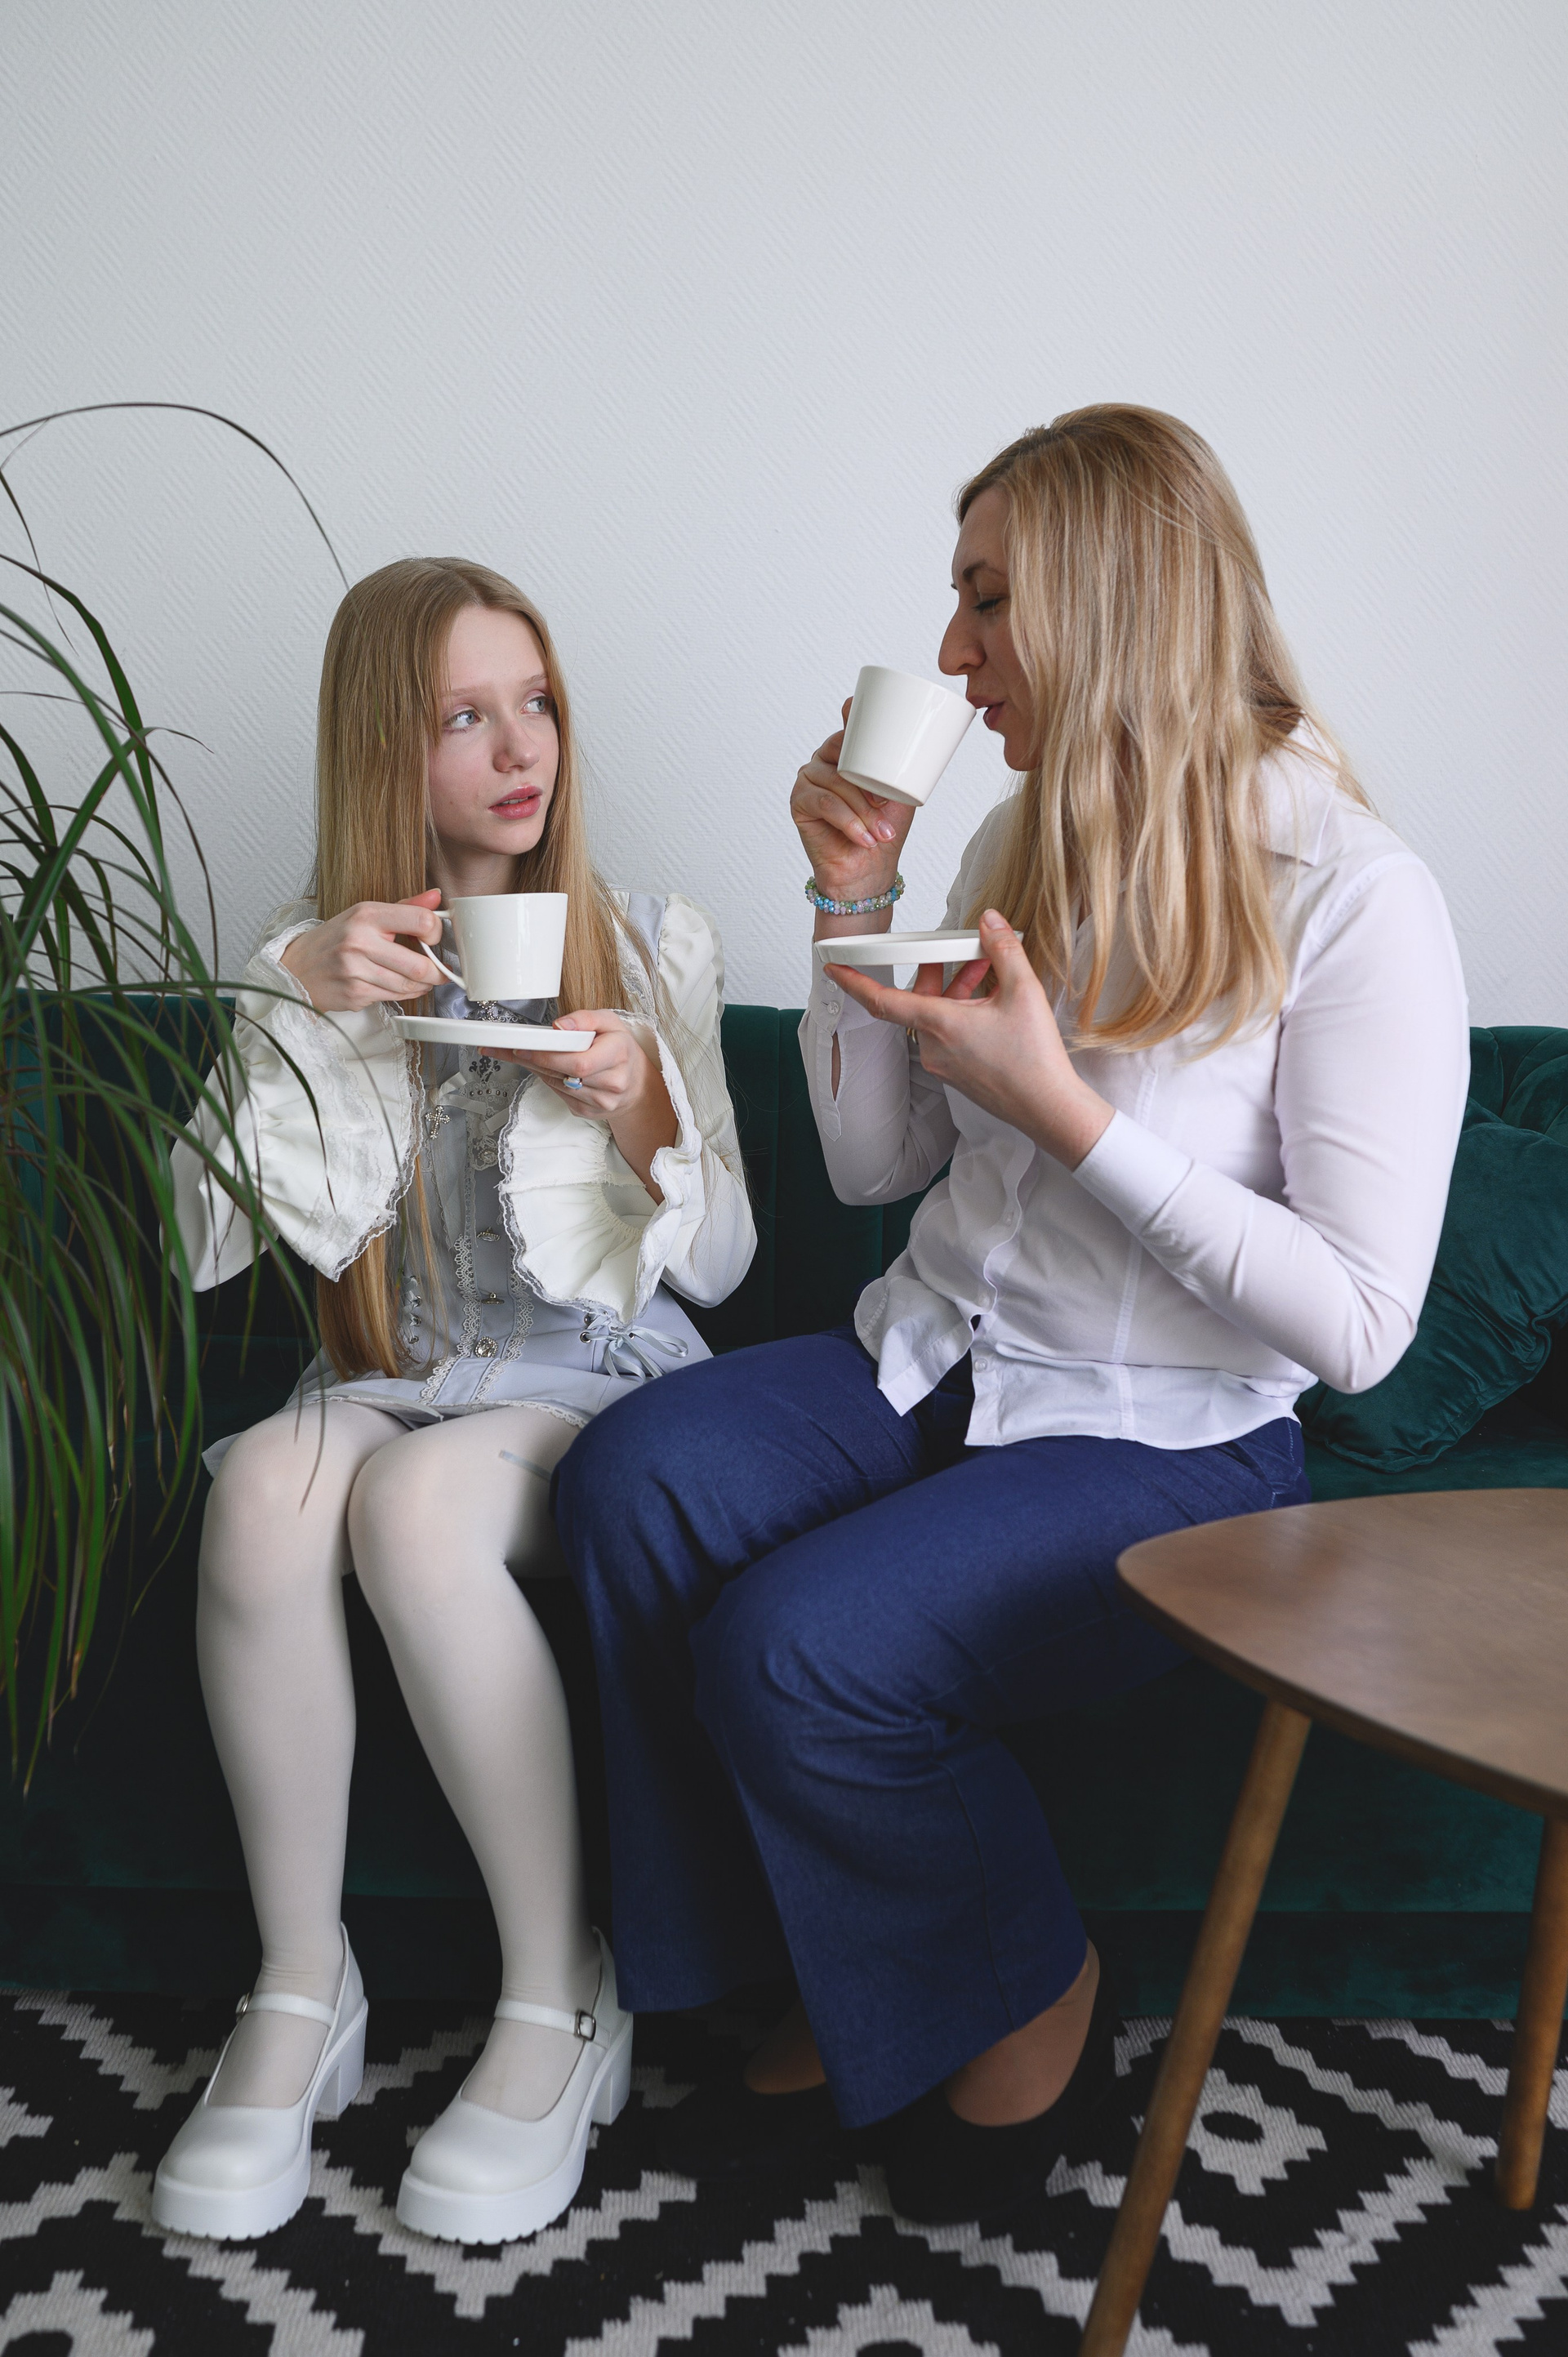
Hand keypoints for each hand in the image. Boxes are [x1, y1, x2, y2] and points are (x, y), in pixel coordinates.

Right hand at [279, 888, 443, 1011]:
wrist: (296, 968)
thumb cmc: (335, 940)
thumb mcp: (365, 914)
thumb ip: (405, 907)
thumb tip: (435, 897)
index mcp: (366, 914)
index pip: (421, 921)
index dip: (437, 933)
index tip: (435, 938)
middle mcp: (360, 941)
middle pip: (419, 965)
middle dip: (437, 972)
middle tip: (440, 971)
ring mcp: (356, 970)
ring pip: (409, 986)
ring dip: (423, 986)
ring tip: (422, 979)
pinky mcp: (355, 994)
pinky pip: (394, 998)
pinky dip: (405, 994)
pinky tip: (401, 986)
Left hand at [499, 1010, 678, 1195]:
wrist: (636, 1083)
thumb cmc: (620, 1049)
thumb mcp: (610, 1022)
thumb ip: (585, 1019)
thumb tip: (559, 1026)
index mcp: (619, 1055)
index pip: (578, 1062)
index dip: (548, 1056)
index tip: (523, 1047)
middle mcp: (613, 1083)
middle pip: (564, 1075)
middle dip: (535, 1061)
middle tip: (513, 1048)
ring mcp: (600, 1102)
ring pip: (558, 1085)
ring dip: (538, 1069)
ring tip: (527, 1055)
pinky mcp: (587, 1112)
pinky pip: (560, 1095)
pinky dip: (549, 1080)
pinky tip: (547, 1069)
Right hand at [790, 699, 915, 907]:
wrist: (867, 870)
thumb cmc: (882, 829)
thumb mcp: (897, 792)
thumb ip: (894, 764)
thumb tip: (898, 737)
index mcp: (846, 753)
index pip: (850, 730)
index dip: (864, 738)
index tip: (878, 756)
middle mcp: (825, 762)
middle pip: (843, 755)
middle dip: (868, 784)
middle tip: (886, 806)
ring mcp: (809, 779)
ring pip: (836, 782)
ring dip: (862, 810)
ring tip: (879, 832)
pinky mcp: (799, 801)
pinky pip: (825, 803)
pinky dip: (847, 821)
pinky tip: (862, 838)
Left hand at [822, 909, 1114, 1169]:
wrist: (1049, 1108)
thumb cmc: (1034, 1059)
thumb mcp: (1023, 991)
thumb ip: (1003, 950)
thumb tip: (989, 921)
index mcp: (940, 1025)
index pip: (882, 1000)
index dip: (854, 982)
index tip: (833, 969)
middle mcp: (934, 1047)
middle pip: (919, 1001)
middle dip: (937, 973)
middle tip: (955, 952)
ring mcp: (945, 1064)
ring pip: (937, 1018)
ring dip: (956, 992)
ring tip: (989, 974)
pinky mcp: (959, 1075)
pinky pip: (949, 1036)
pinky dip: (962, 1014)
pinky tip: (993, 1004)